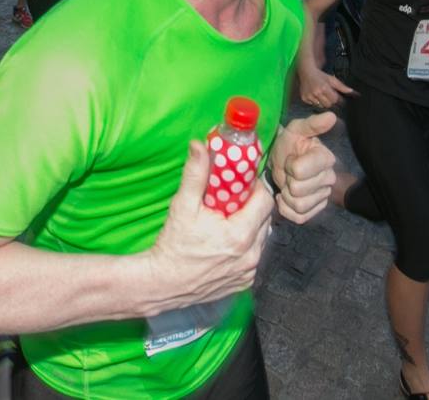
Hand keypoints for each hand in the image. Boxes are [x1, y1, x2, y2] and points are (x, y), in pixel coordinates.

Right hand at [143, 141, 273, 312]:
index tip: (242, 183)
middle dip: (252, 205)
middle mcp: (251, 255)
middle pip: (265, 219)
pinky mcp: (244, 282)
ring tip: (229, 220)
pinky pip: (254, 256)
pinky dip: (246, 246)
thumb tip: (199, 145)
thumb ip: (195, 174)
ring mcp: (249, 271)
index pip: (265, 200)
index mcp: (241, 234)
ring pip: (261, 238)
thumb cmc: (174, 245)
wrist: (163, 284)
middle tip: (233, 199)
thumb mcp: (183, 205)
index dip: (255, 188)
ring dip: (250, 226)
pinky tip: (226, 242)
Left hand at [269, 114, 337, 223]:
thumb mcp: (296, 130)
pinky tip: (285, 197)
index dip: (289, 166)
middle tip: (287, 171)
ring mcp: (323, 196)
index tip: (289, 158)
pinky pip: (299, 217)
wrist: (281, 162)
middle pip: (297, 190)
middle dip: (286, 181)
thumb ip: (312, 124)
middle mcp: (329, 178)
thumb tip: (331, 116)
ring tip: (286, 184)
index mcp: (326, 159)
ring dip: (286, 196)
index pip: (299, 171)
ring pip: (299, 205)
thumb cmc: (289, 144)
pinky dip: (287, 209)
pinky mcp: (316, 209)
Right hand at [298, 64, 355, 108]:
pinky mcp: (304, 98)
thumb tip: (353, 92)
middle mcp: (316, 93)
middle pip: (328, 104)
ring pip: (320, 106)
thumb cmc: (320, 75)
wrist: (306, 72)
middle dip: (330, 101)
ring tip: (322, 96)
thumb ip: (342, 87)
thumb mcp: (332, 79)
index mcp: (324, 88)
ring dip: (323, 102)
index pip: (335, 100)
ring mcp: (309, 96)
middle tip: (329, 96)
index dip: (337, 99)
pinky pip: (313, 105)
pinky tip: (315, 96)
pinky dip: (315, 102)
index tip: (337, 97)